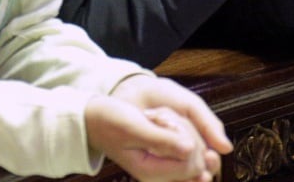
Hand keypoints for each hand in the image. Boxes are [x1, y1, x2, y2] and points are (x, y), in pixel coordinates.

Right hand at [87, 86, 226, 181]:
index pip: (193, 164)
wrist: (95, 120)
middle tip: (160, 119)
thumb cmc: (110, 122)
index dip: (187, 138)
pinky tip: (164, 122)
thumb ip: (162, 140)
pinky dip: (182, 130)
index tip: (165, 123)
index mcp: (151, 173)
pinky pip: (189, 145)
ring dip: (184, 129)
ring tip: (160, 119)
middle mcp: (160, 175)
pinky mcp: (167, 157)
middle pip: (198, 159)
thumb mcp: (135, 127)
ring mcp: (164, 167)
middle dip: (186, 132)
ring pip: (196, 151)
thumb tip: (190, 150)